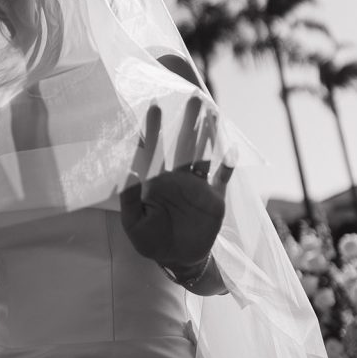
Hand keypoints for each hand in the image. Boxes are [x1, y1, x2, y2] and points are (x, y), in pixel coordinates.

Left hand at [119, 100, 233, 270]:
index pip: (155, 151)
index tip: (154, 109)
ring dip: (208, 135)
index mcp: (156, 181)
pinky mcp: (215, 200)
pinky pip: (222, 179)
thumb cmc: (151, 240)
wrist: (178, 259)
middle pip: (183, 145)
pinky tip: (230, 151)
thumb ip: (128, 198)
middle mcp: (178, 178)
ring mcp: (197, 187)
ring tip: (212, 112)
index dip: (154, 130)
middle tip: (192, 98)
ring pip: (204, 155)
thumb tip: (126, 170)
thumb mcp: (133, 222)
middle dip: (187, 122)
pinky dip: (227, 167)